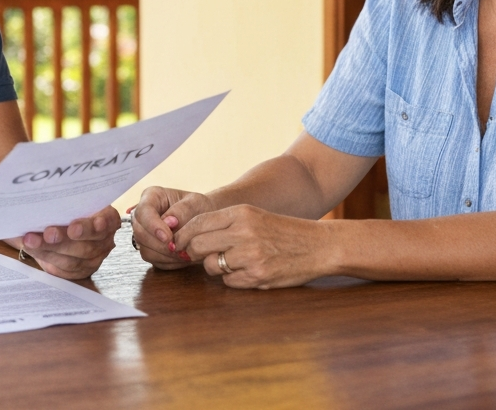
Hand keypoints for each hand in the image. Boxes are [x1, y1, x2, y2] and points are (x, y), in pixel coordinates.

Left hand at [18, 206, 119, 278]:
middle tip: (48, 233)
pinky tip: (32, 247)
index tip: (75, 227)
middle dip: (64, 240)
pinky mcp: (77, 272)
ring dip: (49, 249)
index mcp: (108, 218)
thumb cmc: (73, 209)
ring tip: (31, 240)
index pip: (107, 222)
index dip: (94, 226)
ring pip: (71, 260)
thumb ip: (67, 198)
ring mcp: (92, 260)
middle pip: (87, 246)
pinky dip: (44, 257)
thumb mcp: (76, 200)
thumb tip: (41, 192)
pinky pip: (61, 268)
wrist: (69, 229)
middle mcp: (103, 241)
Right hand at [130, 186, 216, 268]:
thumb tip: (169, 222)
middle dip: (159, 244)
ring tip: (184, 252)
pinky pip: (154, 261)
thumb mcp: (195, 202)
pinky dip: (169, 262)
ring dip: (165, 255)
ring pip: (145, 250)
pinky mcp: (150, 249)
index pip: (143, 211)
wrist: (204, 219)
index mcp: (151, 196)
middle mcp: (143, 215)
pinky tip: (182, 256)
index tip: (168, 237)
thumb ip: (182, 210)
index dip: (153, 226)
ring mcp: (145, 234)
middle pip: (140, 232)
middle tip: (179, 248)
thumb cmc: (199, 207)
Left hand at [173, 204, 328, 287]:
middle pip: (199, 245)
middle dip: (195, 253)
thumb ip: (225, 223)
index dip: (183, 235)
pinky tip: (246, 272)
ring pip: (211, 266)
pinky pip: (230, 281)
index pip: (198, 222)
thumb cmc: (282, 230)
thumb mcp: (253, 216)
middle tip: (198, 256)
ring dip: (214, 267)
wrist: (317, 245)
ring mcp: (251, 255)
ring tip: (229, 263)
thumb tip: (191, 235)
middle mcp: (243, 231)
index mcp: (241, 213)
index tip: (178, 242)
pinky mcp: (259, 275)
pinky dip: (233, 279)